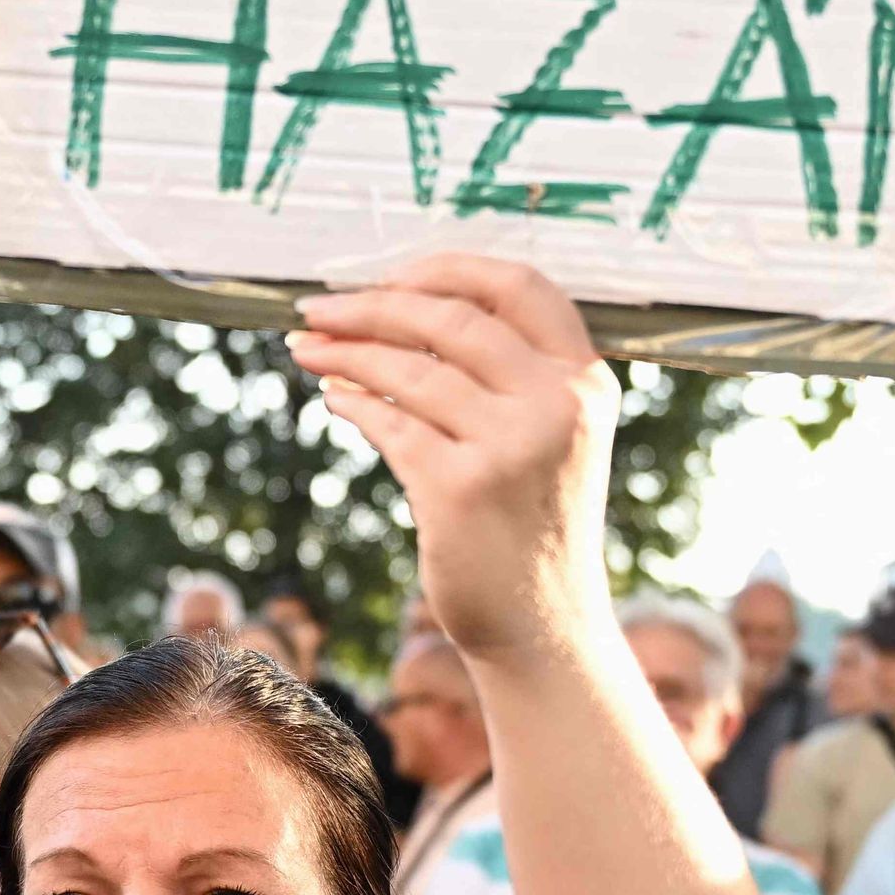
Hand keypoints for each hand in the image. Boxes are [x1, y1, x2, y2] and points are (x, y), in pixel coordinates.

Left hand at [288, 258, 612, 665]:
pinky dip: (352, 403)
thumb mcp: (548, 434)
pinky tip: (333, 397)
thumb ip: (507, 371)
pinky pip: (390, 425)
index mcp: (586, 379)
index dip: (446, 269)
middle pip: (449, 320)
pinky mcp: (461, 489)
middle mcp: (558, 404)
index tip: (388, 276)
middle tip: (316, 307)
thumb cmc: (532, 521)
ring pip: (409, 371)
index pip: (518, 285)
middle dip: (371, 306)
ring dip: (345, 353)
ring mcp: (511, 446)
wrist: (544, 626)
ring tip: (308, 348)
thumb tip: (399, 304)